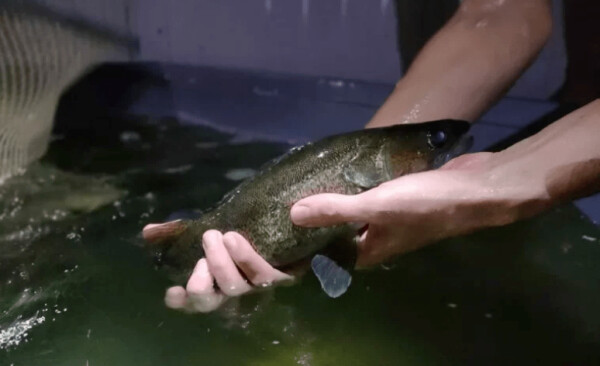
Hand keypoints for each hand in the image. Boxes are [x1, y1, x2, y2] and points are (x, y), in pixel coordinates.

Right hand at [163, 230, 291, 312]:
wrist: (289, 222)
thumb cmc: (245, 228)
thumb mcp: (210, 225)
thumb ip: (178, 230)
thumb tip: (147, 231)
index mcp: (215, 281)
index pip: (193, 300)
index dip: (182, 301)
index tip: (172, 291)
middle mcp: (233, 288)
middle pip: (210, 301)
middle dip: (200, 283)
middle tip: (201, 253)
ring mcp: (256, 283)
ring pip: (235, 287)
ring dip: (224, 264)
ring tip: (222, 236)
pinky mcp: (281, 275)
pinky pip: (264, 275)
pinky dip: (246, 258)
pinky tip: (235, 240)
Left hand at [289, 152, 546, 266]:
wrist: (476, 189)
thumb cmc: (426, 205)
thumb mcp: (376, 207)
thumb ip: (335, 211)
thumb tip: (293, 215)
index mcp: (368, 251)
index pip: (326, 255)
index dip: (303, 245)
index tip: (277, 230)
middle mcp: (376, 239)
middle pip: (337, 232)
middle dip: (314, 218)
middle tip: (284, 198)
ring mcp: (388, 218)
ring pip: (352, 212)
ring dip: (333, 200)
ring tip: (303, 182)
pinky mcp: (397, 197)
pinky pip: (367, 194)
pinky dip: (352, 186)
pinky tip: (336, 169)